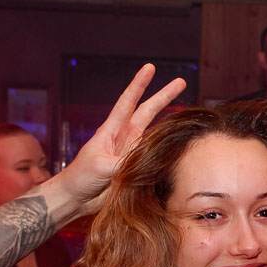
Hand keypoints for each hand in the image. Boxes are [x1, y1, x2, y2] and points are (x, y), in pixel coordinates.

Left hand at [50, 64, 186, 216]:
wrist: (77, 198)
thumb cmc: (80, 177)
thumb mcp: (99, 166)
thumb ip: (121, 162)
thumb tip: (144, 160)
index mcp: (111, 131)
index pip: (128, 102)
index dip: (139, 84)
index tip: (150, 68)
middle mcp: (125, 139)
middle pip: (148, 112)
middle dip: (164, 96)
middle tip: (181, 82)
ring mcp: (133, 154)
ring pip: (157, 135)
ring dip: (171, 126)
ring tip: (188, 116)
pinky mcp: (138, 170)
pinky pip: (157, 158)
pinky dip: (169, 153)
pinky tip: (182, 149)